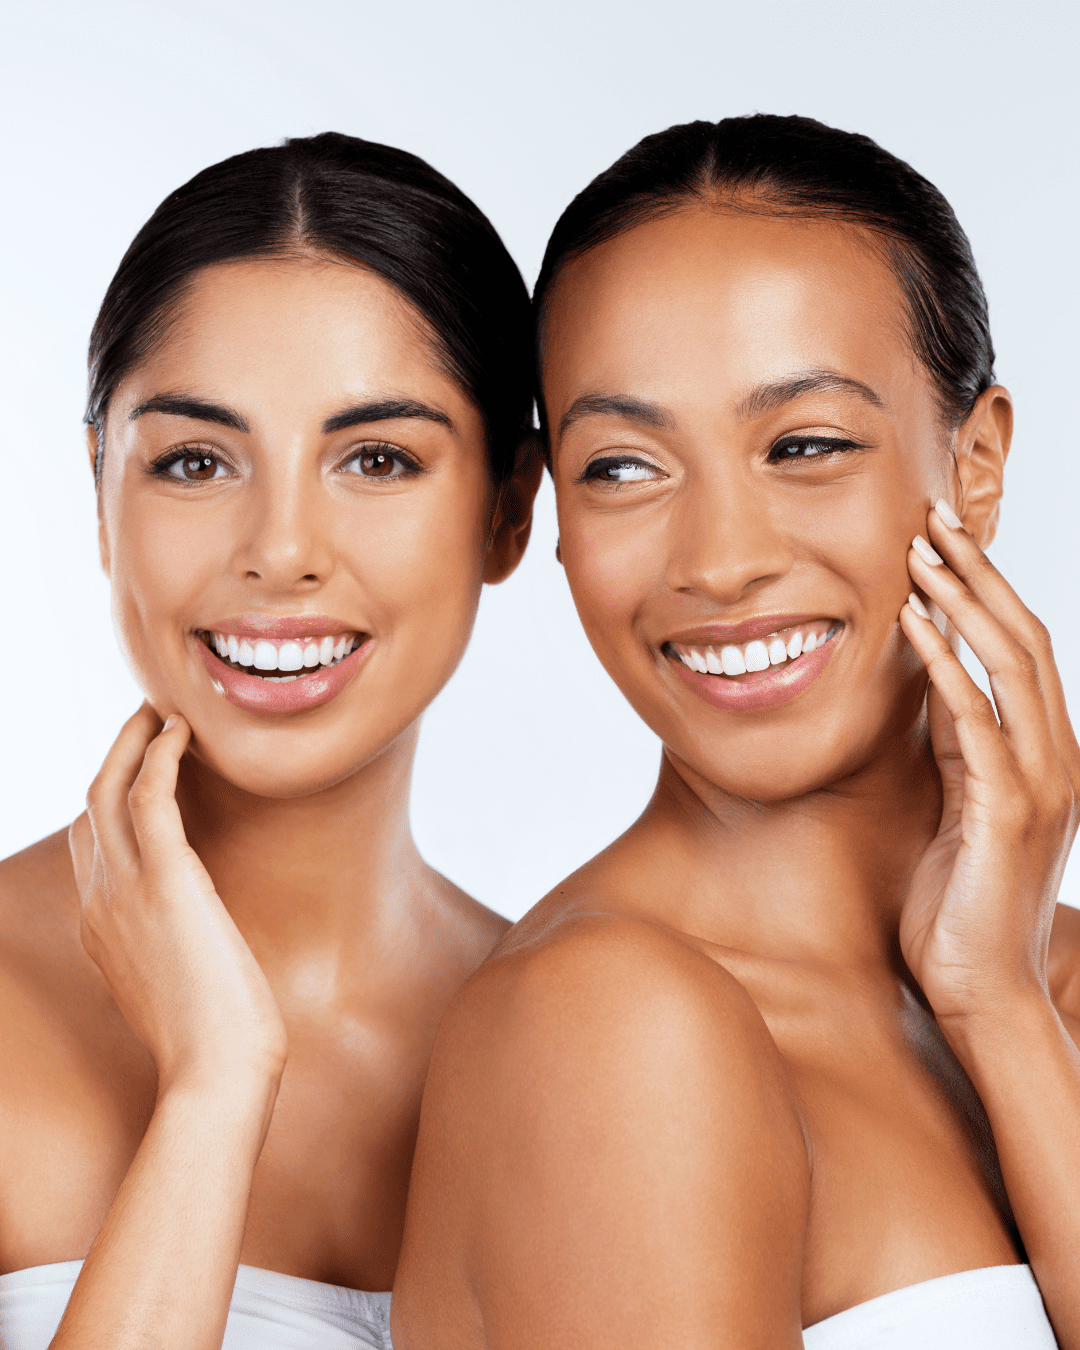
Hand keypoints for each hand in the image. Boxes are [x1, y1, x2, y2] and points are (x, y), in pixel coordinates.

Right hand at [70, 704, 287, 1093]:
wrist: (217, 1074)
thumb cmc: (213, 1043)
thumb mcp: (176, 988)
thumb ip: (168, 952)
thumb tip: (190, 933)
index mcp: (101, 929)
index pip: (94, 846)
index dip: (114, 801)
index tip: (145, 769)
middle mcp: (99, 904)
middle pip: (90, 808)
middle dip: (114, 758)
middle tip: (147, 720)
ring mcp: (125, 893)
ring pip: (107, 791)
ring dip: (131, 743)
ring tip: (161, 710)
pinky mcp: (166, 883)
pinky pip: (148, 799)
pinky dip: (159, 756)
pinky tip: (181, 732)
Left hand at [897, 501, 1079, 1033]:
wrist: (981, 991)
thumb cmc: (959, 904)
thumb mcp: (958, 806)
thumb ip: (956, 748)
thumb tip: (931, 687)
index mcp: (1043, 754)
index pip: (1022, 651)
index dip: (986, 591)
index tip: (944, 542)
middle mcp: (1054, 758)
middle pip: (1025, 639)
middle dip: (979, 573)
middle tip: (935, 519)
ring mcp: (1038, 783)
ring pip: (1010, 665)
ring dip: (963, 601)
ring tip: (921, 552)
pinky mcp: (1005, 810)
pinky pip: (974, 720)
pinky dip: (943, 665)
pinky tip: (911, 625)